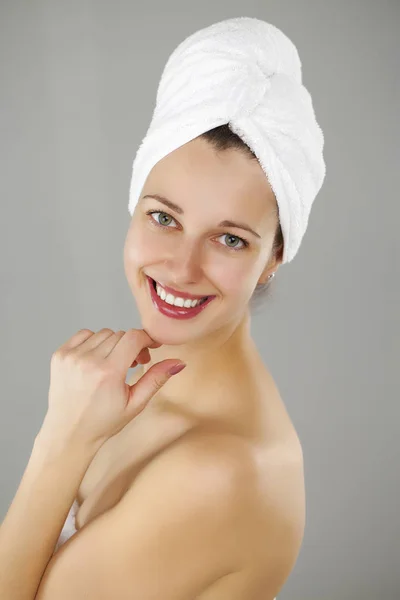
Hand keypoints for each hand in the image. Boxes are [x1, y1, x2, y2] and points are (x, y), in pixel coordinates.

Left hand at [39, 328, 185, 449]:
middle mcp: (87, 360)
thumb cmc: (103, 422)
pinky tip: (97, 360)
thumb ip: (156, 379)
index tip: (152, 346)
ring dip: (113, 345)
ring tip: (114, 364)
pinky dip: (94, 343)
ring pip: (103, 333)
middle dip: (131, 345)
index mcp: (108, 372)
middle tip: (135, 363)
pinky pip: (84, 335)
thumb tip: (179, 362)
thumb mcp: (135, 403)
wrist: (69, 433)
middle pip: (120, 335)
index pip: (133, 337)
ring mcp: (71, 356)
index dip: (146, 339)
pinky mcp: (59, 355)